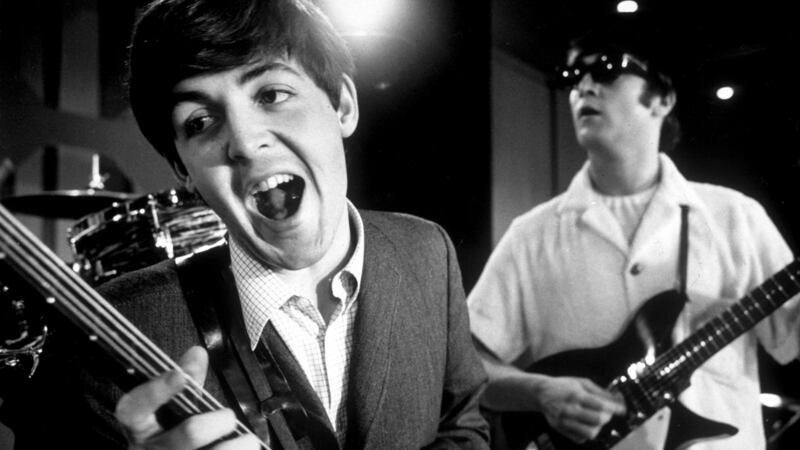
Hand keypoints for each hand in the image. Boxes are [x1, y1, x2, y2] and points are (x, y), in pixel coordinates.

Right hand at [114, 346, 260, 448]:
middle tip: (229, 417)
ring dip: (233, 449)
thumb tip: (197, 353)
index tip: (180, 374)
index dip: (156, 391)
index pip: (135, 408)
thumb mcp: (170, 410)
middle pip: (183, 437)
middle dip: (213, 424)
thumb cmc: (170, 434)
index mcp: (139, 427)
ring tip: (249, 441)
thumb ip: (185, 382)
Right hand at [537, 376, 625, 443]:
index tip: (622, 409)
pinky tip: (585, 424)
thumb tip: (618, 400)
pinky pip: (580, 438)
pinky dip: (587, 433)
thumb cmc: (563, 386)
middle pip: (598, 419)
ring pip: (590, 433)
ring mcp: (564, 421)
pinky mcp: (561, 429)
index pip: (601, 405)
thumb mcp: (582, 382)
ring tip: (595, 420)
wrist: (540, 392)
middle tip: (607, 412)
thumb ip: (600, 391)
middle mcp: (570, 409)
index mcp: (576, 395)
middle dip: (608, 416)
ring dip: (598, 427)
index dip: (616, 408)